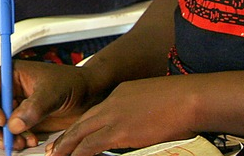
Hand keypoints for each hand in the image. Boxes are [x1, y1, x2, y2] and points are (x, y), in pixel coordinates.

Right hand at [0, 60, 99, 151]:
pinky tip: (30, 141)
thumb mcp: (53, 91)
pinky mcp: (20, 123)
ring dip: (2, 138)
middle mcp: (6, 91)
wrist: (88, 95)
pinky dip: (14, 141)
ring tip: (22, 143)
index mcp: (9, 75)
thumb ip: (34, 106)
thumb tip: (13, 125)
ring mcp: (12, 108)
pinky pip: (8, 135)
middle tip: (4, 141)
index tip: (2, 121)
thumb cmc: (71, 83)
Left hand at [46, 77, 195, 155]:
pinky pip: (91, 145)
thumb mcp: (153, 102)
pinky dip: (79, 154)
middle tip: (53, 149)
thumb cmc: (182, 100)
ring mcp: (114, 116)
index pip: (94, 113)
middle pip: (82, 122)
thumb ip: (139, 114)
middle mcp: (112, 102)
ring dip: (67, 147)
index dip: (81, 127)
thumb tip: (138, 129)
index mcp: (120, 93)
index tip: (72, 136)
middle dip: (66, 137)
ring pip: (81, 134)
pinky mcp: (120, 131)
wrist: (189, 97)